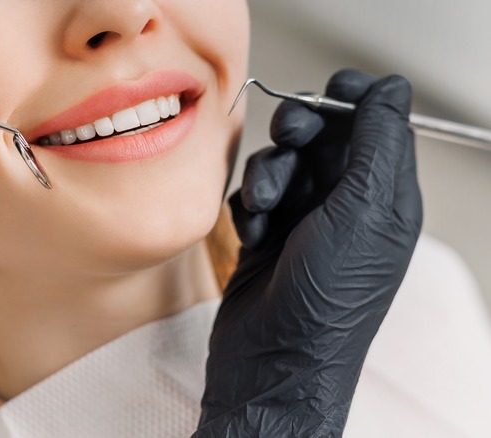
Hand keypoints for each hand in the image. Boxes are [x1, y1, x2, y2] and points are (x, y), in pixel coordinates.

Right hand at [194, 70, 421, 436]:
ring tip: (263, 209)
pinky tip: (252, 233)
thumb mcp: (363, 211)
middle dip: (299, 132)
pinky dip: (248, 206)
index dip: (353, 100)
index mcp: (383, 197)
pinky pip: (252, 194)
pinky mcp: (267, 234)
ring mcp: (304, 221)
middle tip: (289, 140)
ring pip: (280, 163)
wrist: (274, 359)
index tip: (328, 93)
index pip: (376, 124)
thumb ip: (377, 144)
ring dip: (266, 177)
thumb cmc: (327, 298)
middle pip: (322, 136)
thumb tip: (390, 88)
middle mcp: (345, 205)